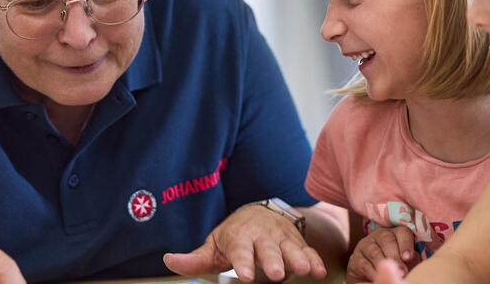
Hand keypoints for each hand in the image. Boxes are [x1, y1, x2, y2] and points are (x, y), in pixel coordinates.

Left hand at [164, 205, 324, 281]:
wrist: (259, 214)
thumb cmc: (233, 237)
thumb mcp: (213, 246)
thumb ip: (193, 259)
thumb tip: (168, 260)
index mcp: (238, 237)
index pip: (240, 251)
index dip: (243, 262)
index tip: (245, 275)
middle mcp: (261, 236)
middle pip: (268, 250)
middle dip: (274, 261)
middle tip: (277, 274)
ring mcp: (281, 239)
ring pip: (291, 249)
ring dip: (299, 259)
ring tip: (306, 270)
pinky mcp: (297, 243)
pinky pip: (308, 251)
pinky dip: (316, 260)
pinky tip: (321, 271)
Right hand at [347, 226, 416, 283]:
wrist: (372, 278)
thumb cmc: (395, 268)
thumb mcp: (406, 262)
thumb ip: (412, 258)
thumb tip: (421, 260)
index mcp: (396, 234)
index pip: (402, 232)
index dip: (406, 244)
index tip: (409, 258)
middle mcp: (379, 235)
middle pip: (387, 239)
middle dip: (395, 255)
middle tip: (402, 271)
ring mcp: (365, 245)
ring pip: (374, 251)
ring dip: (384, 264)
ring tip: (392, 275)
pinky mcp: (355, 258)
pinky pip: (364, 264)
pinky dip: (372, 272)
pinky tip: (378, 278)